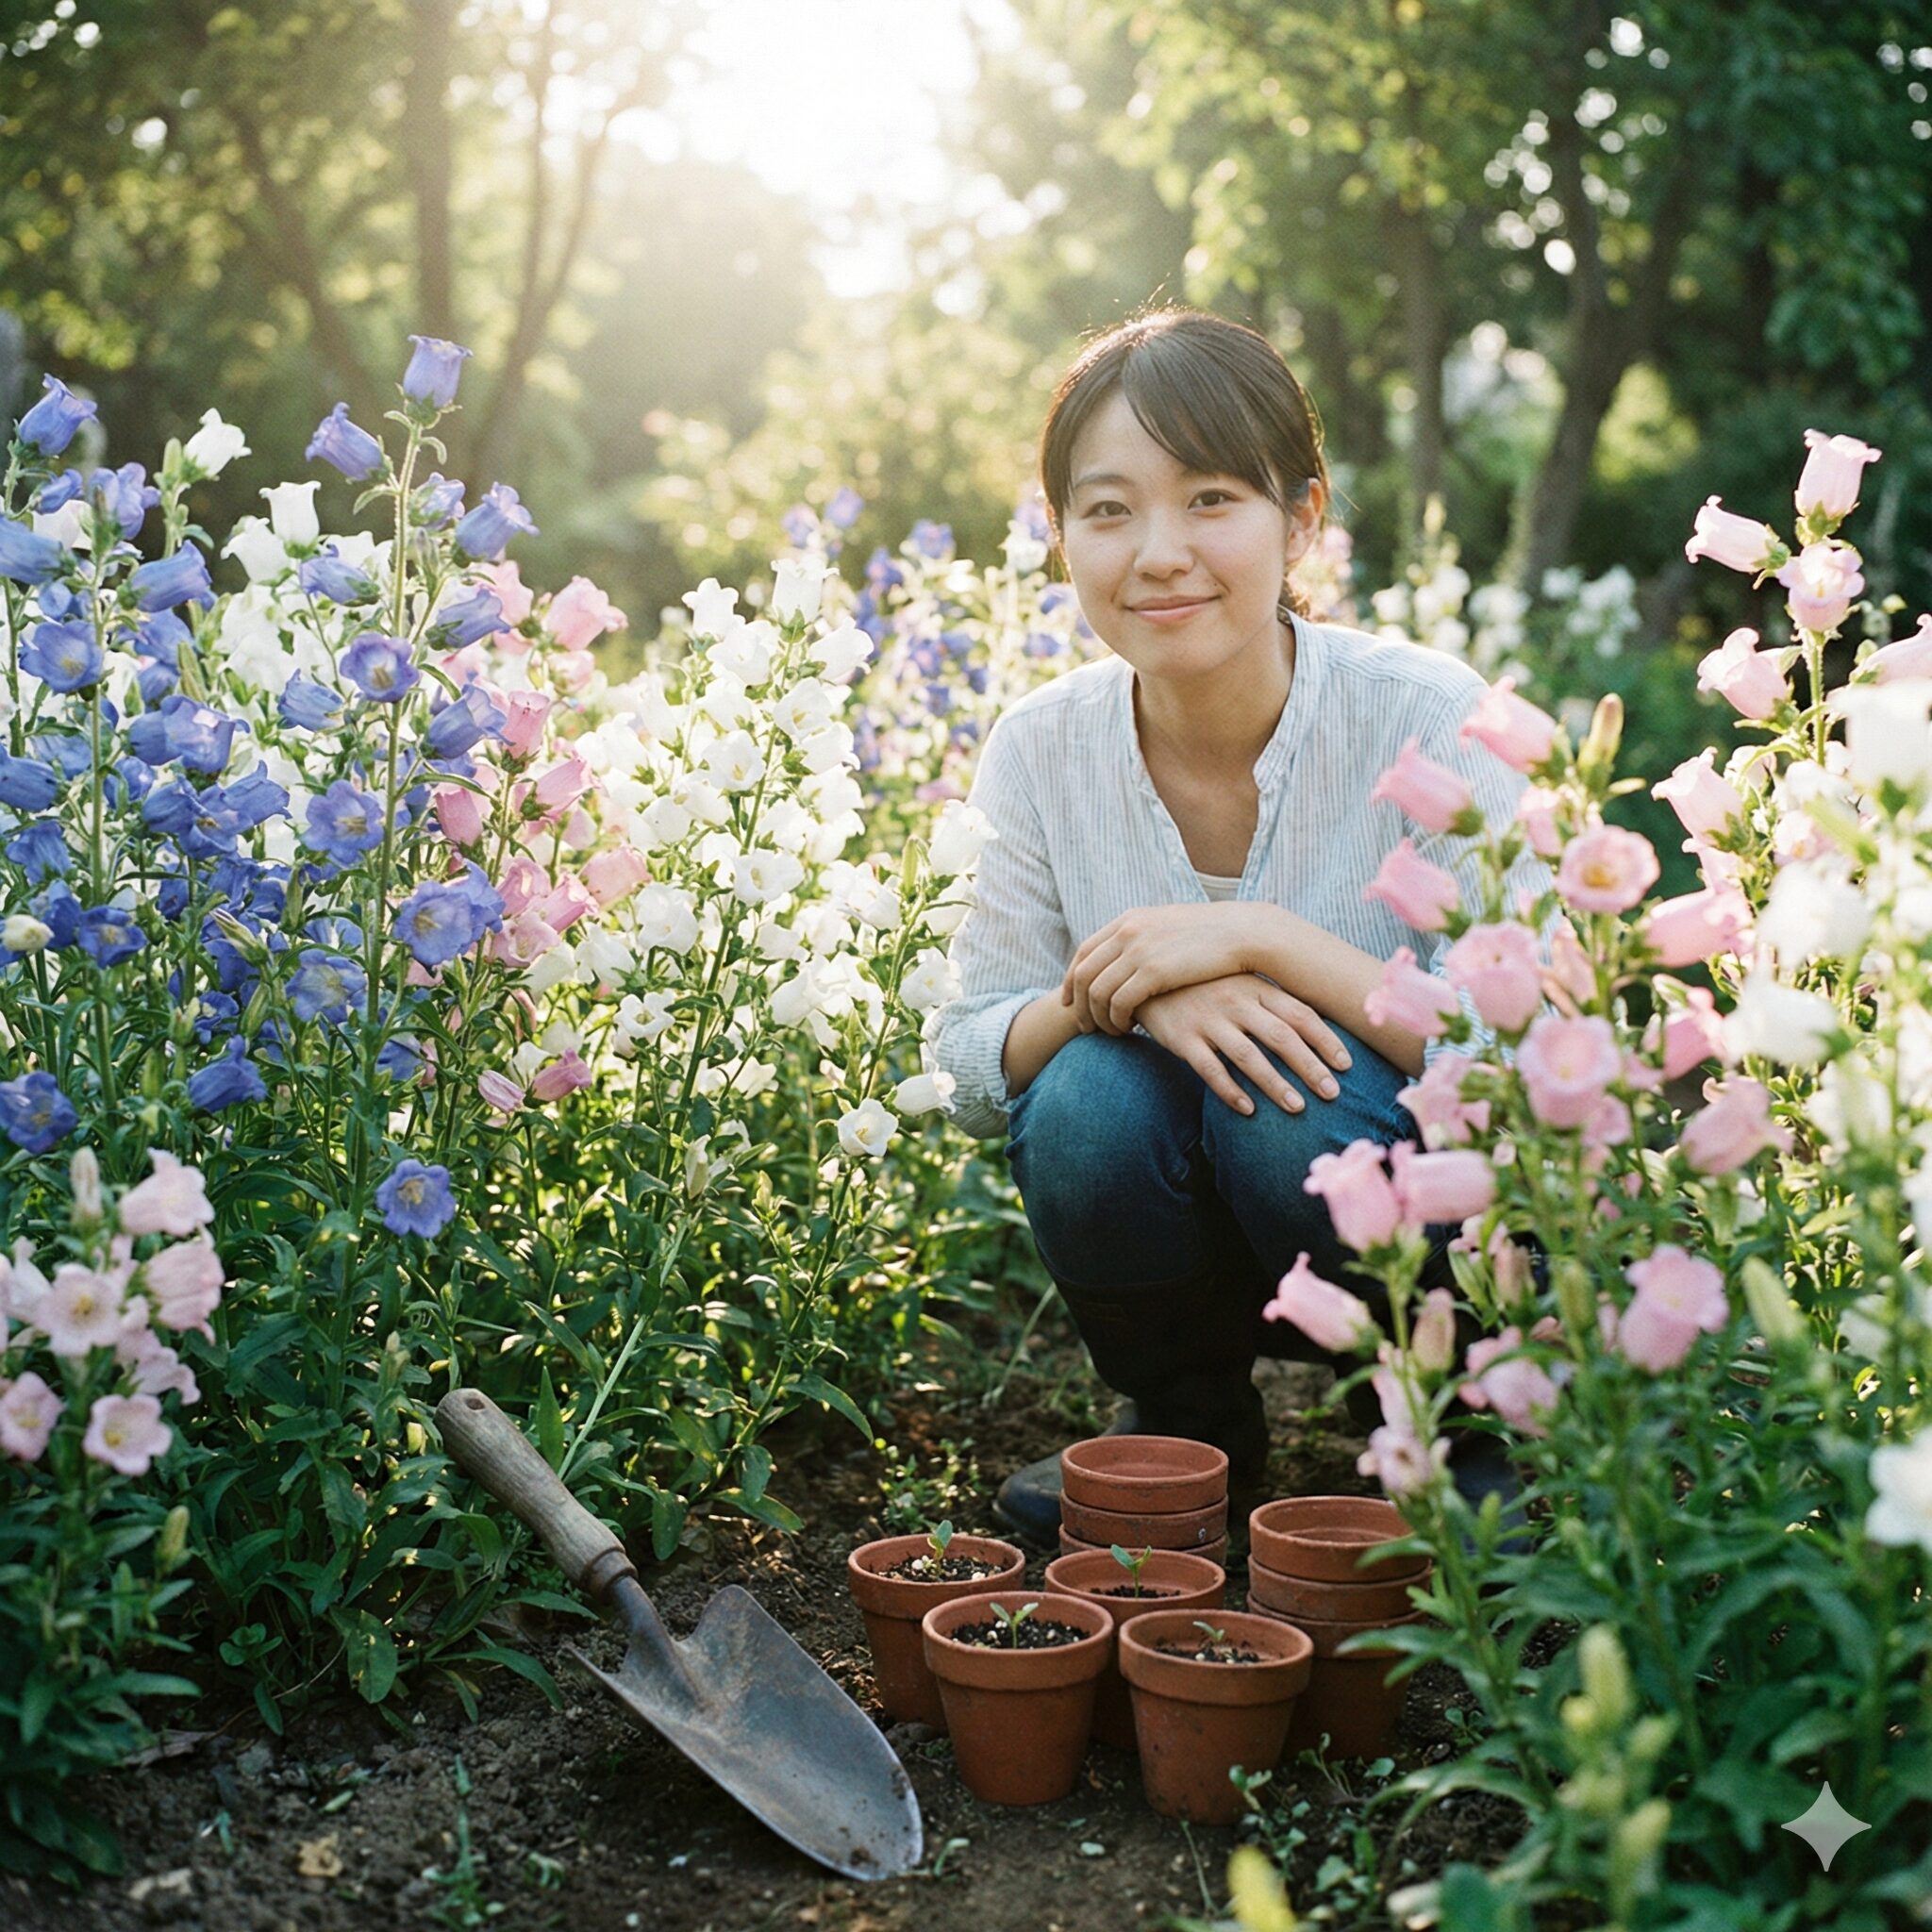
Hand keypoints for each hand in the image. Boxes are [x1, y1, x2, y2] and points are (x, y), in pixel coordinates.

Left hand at [1061, 902, 1260, 1035]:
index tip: (1071, 1001)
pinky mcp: (1153, 972)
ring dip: (1098, 1018)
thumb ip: (1144, 938)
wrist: (1244, 932)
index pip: (1083, 952)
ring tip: (1110, 1034)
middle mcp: (1126, 932)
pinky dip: (1117, 1021)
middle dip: (1078, 1005)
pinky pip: (1118, 1003)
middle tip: (1085, 1027)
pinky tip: (1129, 1030)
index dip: (1071, 979)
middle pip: (1082, 974)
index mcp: (1128, 920)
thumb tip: (1128, 956)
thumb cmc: (1212, 936)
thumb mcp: (1169, 927)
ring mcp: (1137, 950)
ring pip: (1096, 992)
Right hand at [1133, 976, 1353, 1115]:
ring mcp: (1208, 1020)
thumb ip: (1270, 1000)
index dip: (1325, 1040)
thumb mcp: (1238, 980)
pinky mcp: (1182, 1038)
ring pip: (1249, 1056)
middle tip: (1332, 1094)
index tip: (1346, 1065)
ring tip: (1298, 1107)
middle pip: (1281, 1037)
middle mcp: (1235, 1001)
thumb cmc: (1203, 984)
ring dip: (1276, 1084)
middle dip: (1310, 1067)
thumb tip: (1314, 1027)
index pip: (1299, 1013)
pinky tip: (1249, 1109)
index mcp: (1254, 986)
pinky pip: (1210, 1069)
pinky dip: (1230, 1091)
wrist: (1146, 978)